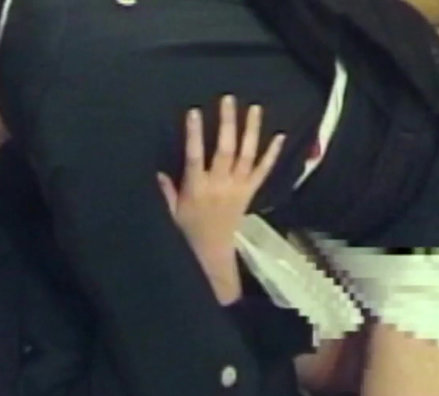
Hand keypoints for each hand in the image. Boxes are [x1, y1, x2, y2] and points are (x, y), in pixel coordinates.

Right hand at [157, 95, 283, 303]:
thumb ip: (166, 190)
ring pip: (246, 155)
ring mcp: (238, 188)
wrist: (213, 252)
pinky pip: (263, 171)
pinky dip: (272, 154)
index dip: (194, 134)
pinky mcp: (250, 192)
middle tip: (228, 100)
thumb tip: (159, 170)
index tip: (194, 112)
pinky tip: (280, 136)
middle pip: (225, 150)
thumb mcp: (171, 211)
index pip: (195, 156)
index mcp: (196, 188)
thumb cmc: (188, 230)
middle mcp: (219, 185)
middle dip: (227, 123)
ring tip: (254, 108)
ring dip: (251, 131)